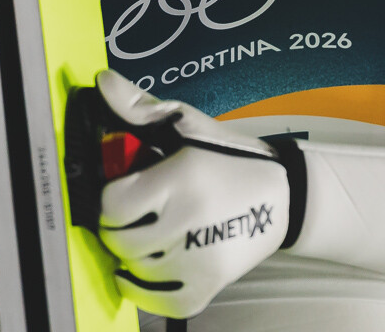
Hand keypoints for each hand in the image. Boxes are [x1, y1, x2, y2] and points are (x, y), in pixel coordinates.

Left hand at [94, 70, 301, 317]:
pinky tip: (147, 268)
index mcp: (181, 179)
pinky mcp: (207, 286)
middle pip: (118, 240)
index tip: (127, 192)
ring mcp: (198, 259)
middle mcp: (188, 222)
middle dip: (120, 226)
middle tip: (136, 215)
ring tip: (150, 235)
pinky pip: (155, 300)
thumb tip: (102, 82)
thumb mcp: (189, 124)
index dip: (113, 198)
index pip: (111, 205)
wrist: (282, 197)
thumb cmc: (228, 158)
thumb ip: (141, 107)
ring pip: (133, 269)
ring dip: (133, 255)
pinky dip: (144, 288)